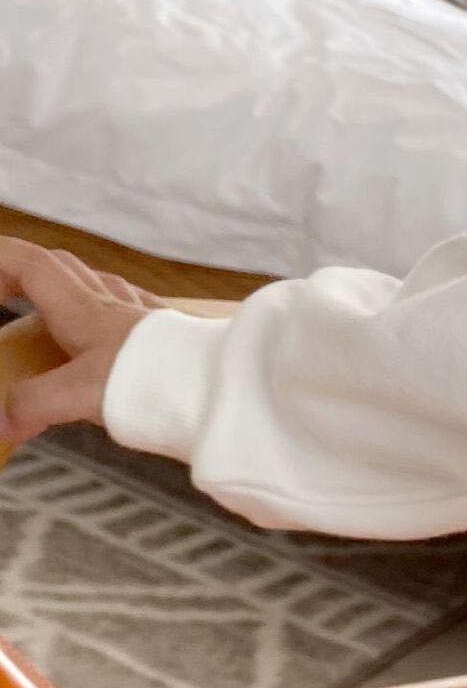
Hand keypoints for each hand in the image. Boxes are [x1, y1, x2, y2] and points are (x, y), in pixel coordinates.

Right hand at [0, 238, 166, 446]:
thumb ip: (32, 405)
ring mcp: (145, 317)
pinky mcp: (172, 335)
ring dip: (71, 294)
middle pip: (63, 269)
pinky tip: (113, 340)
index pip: (32, 264)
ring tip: (53, 320)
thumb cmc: (153, 379)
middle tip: (5, 296)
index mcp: (82, 308)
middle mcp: (113, 304)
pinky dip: (111, 318)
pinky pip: (133, 312)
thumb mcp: (78, 394)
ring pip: (100, 287)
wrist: (224, 383)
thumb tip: (2, 424)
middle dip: (26, 275)